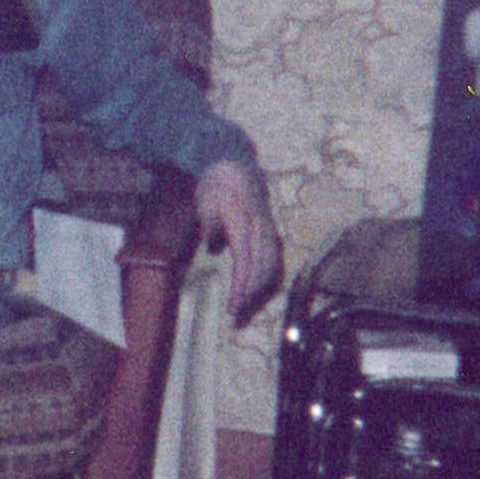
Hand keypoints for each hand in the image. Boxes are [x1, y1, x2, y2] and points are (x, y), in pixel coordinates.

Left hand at [194, 159, 281, 322]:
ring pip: (270, 265)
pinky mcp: (269, 230)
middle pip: (261, 269)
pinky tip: (259, 287)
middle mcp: (260, 230)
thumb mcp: (206, 203)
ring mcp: (267, 230)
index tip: (234, 306)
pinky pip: (273, 257)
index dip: (241, 287)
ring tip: (246, 306)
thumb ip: (210, 226)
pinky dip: (267, 276)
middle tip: (237, 316)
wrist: (234, 163)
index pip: (245, 263)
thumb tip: (214, 248)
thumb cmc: (216, 184)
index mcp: (244, 225)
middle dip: (250, 295)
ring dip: (260, 289)